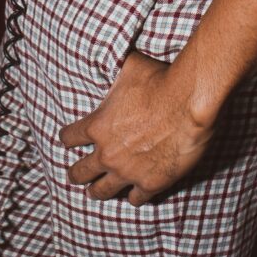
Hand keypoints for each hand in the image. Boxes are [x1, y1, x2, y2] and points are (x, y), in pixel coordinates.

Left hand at [59, 50, 217, 206]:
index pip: (69, 137)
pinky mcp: (151, 183)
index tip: (68, 140)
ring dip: (97, 191)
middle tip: (74, 175)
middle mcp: (107, 153)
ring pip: (102, 192)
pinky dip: (133, 196)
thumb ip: (116, 72)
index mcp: (97, 126)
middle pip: (80, 172)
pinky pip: (135, 199)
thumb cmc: (159, 80)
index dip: (68, 137)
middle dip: (76, 173)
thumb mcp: (129, 68)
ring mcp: (128, 172)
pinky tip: (133, 194)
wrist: (188, 102)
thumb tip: (113, 57)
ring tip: (94, 192)